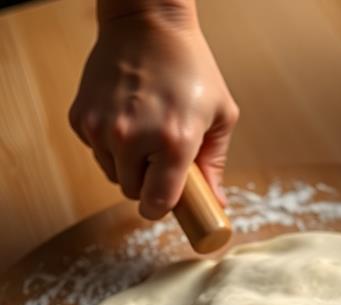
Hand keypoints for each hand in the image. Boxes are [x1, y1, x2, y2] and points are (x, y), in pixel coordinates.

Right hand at [69, 6, 238, 218]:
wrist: (147, 21)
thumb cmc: (191, 68)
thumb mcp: (220, 115)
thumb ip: (215, 165)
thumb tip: (215, 205)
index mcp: (173, 142)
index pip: (157, 204)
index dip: (161, 207)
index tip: (166, 201)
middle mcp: (133, 138)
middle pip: (132, 191)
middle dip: (147, 181)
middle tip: (161, 154)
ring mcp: (102, 128)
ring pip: (112, 174)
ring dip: (127, 164)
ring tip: (144, 130)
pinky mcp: (81, 118)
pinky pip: (96, 151)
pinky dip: (109, 144)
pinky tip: (125, 116)